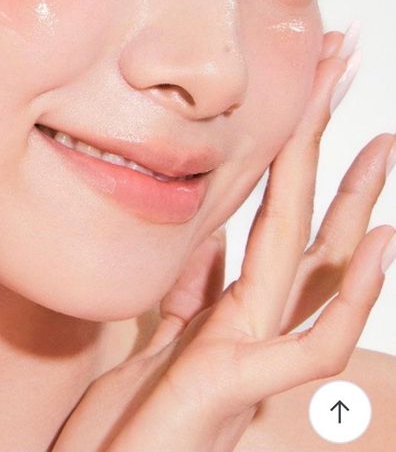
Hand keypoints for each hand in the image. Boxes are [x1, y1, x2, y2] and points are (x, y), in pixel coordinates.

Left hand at [53, 29, 394, 451]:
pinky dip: (353, 293)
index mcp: (236, 302)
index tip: (309, 93)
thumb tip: (214, 238)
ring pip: (317, 262)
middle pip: (305, 221)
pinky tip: (378, 241)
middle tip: (351, 88)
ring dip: (355, 202)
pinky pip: (317, 339)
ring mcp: (255, 347)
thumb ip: (195, 287)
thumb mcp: (161, 331)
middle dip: (330, 153)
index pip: (277, 213)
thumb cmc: (135, 419)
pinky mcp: (244, 383)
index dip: (295, 153)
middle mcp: (256, 319)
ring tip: (381, 144)